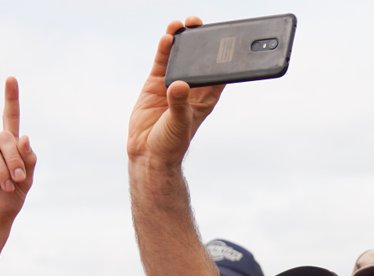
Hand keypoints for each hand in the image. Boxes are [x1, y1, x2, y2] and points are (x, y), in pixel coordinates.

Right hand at [0, 77, 36, 235]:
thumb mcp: (27, 181)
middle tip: (19, 179)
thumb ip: (28, 160)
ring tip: (6, 186)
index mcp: (10, 148)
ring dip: (5, 170)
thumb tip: (24, 137)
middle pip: (6, 138)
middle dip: (17, 160)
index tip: (11, 78)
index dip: (11, 99)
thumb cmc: (10, 200)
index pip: (10, 118)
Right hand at [127, 18, 224, 167]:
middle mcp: (191, 89)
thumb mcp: (179, 124)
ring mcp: (172, 85)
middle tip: (200, 25)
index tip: (226, 40)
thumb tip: (179, 85)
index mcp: (205, 99)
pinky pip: (161, 62)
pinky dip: (163, 49)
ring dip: (181, 41)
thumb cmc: (171, 144)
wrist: (148, 152)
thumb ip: (179, 104)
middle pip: (198, 61)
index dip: (222, 57)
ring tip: (182, 25)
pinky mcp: (155, 84)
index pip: (218, 74)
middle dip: (200, 43)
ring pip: (179, 57)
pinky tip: (167, 37)